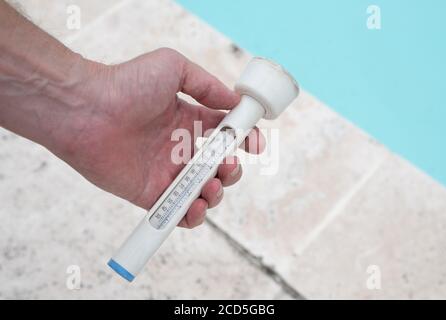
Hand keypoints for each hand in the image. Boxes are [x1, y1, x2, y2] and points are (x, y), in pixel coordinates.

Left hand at [56, 48, 264, 227]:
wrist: (86, 109)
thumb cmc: (127, 84)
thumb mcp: (174, 67)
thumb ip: (208, 85)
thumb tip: (236, 102)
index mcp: (187, 121)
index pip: (224, 134)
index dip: (244, 140)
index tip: (256, 144)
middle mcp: (179, 148)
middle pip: (218, 167)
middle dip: (231, 170)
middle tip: (226, 164)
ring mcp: (166, 172)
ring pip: (203, 192)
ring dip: (217, 192)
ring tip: (211, 184)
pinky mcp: (150, 193)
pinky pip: (178, 212)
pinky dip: (194, 215)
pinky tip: (197, 204)